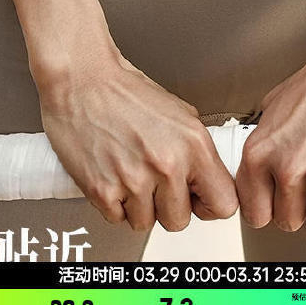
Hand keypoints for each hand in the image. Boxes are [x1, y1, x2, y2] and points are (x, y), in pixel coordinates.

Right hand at [36, 44, 238, 231]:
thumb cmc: (124, 92)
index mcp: (193, 145)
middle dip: (167, 206)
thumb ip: (197, 151)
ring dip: (137, 205)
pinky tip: (111, 175)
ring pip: (145, 223)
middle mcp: (167, 165)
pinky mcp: (102, 190)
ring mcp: (134, 180)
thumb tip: (208, 179)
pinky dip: (113, 203)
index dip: (208, 204)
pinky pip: (116, 219)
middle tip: (152, 180)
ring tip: (128, 172)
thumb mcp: (179, 113)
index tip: (196, 198)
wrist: (81, 81)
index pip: (224, 204)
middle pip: (180, 221)